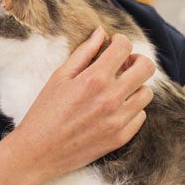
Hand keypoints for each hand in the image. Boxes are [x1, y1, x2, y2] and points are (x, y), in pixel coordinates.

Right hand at [12, 28, 154, 180]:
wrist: (37, 152)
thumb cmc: (44, 113)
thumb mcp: (59, 78)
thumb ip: (83, 53)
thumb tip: (100, 32)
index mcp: (94, 79)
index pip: (124, 48)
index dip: (120, 41)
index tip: (114, 44)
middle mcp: (111, 98)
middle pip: (146, 68)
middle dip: (137, 60)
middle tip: (123, 65)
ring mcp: (118, 120)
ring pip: (147, 93)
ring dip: (135, 86)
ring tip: (118, 89)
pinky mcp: (121, 138)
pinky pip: (141, 116)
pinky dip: (131, 109)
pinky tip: (114, 109)